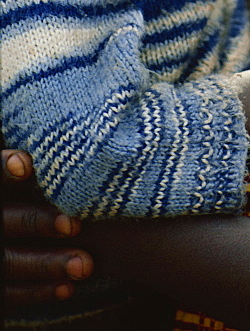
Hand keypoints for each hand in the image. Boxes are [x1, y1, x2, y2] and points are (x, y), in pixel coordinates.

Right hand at [2, 149, 93, 309]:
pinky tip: (69, 289)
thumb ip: (39, 155)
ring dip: (47, 264)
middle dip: (38, 222)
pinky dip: (39, 291)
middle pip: (5, 220)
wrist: (17, 226)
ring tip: (85, 264)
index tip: (27, 165)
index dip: (3, 169)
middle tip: (76, 225)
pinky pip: (9, 292)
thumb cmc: (34, 189)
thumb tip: (67, 112)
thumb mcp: (26, 170)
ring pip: (9, 261)